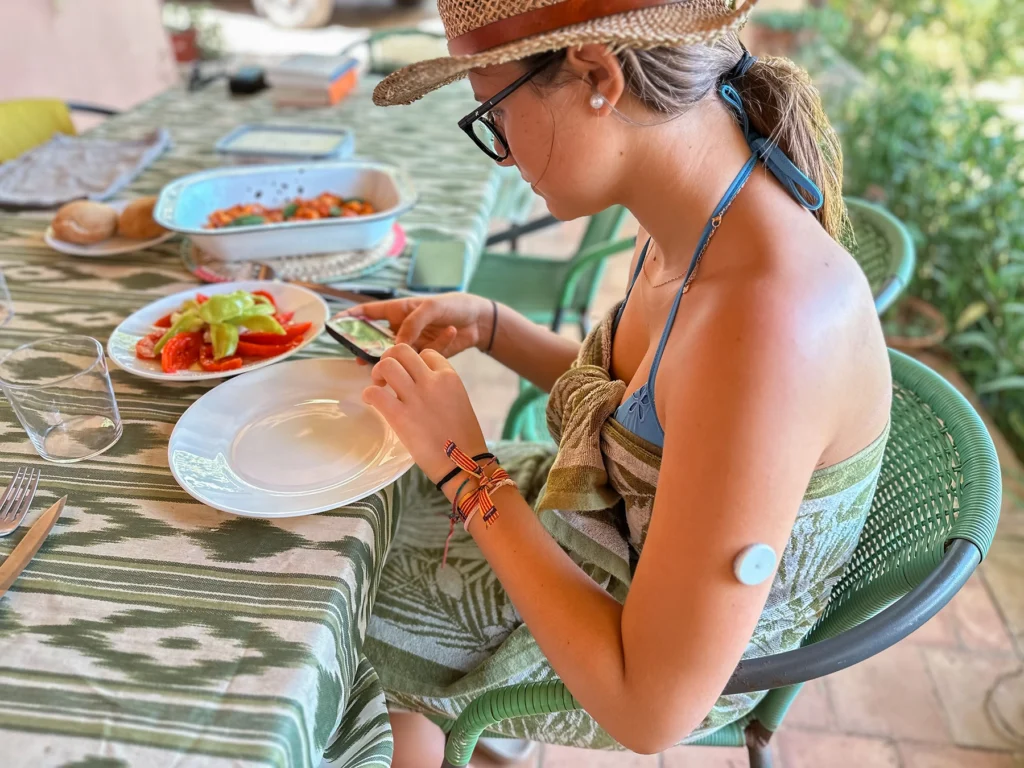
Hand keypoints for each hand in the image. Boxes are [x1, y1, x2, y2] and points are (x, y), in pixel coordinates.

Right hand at [340, 294, 494, 364]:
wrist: (480, 321)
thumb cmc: (454, 306)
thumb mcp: (431, 308)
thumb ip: (412, 325)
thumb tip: (397, 346)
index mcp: (399, 311)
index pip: (369, 313)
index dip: (351, 318)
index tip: (334, 325)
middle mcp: (403, 328)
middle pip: (377, 339)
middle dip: (367, 349)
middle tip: (358, 361)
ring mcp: (414, 343)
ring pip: (395, 355)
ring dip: (394, 361)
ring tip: (392, 368)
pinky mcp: (426, 356)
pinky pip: (420, 360)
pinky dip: (428, 355)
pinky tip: (445, 339)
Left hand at [364, 344, 487, 489]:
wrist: (463, 463)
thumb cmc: (464, 437)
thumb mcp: (459, 400)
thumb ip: (441, 388)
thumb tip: (419, 384)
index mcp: (449, 377)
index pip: (427, 353)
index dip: (415, 363)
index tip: (411, 376)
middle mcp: (432, 381)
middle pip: (402, 350)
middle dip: (390, 358)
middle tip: (387, 375)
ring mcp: (415, 397)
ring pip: (387, 364)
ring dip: (378, 372)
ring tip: (379, 385)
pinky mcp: (400, 416)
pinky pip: (375, 392)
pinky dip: (369, 394)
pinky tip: (372, 402)